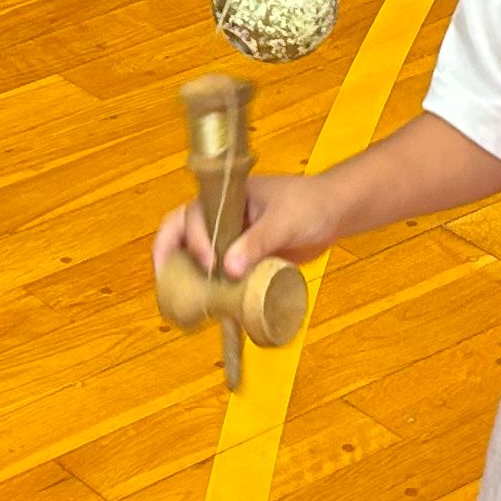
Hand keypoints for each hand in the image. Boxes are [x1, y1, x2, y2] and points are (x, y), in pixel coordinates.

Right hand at [152, 168, 343, 288]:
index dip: (194, 240)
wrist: (335, 214)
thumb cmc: (310, 205)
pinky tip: (208, 304)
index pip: (193, 215)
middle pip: (180, 231)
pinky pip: (218, 270)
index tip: (211, 263)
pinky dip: (209, 285)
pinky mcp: (242, 256)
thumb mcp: (283, 222)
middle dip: (169, 254)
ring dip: (186, 273)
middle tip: (166, 282)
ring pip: (195, 252)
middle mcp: (222, 215)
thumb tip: (229, 270)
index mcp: (226, 196)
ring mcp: (230, 236)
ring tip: (183, 298)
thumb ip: (257, 242)